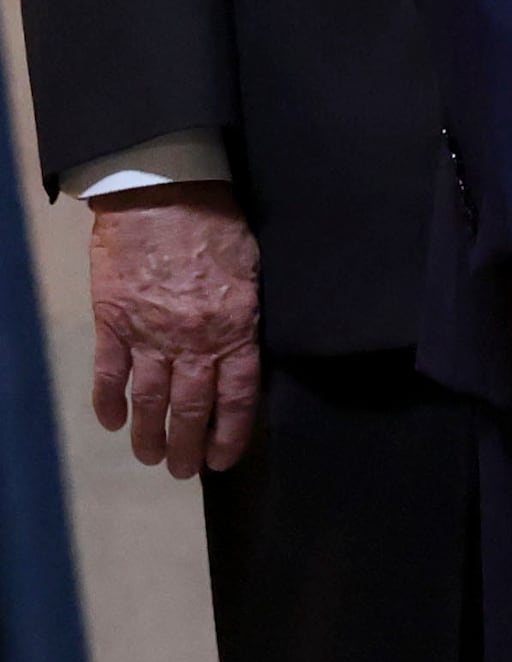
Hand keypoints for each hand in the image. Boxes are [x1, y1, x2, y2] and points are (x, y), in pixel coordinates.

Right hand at [89, 183, 260, 476]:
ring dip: (149, 436)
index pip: (237, 397)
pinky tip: (111, 424)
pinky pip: (109, 374)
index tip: (223, 460)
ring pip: (149, 401)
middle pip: (191, 408)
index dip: (230, 434)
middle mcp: (193, 341)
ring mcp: (149, 334)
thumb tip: (246, 347)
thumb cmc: (217, 219)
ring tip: (151, 458)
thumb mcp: (252, 267)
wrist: (163, 190)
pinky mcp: (113, 322)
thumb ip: (247, 312)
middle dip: (188, 447)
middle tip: (184, 472)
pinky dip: (109, 404)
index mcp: (235, 327)